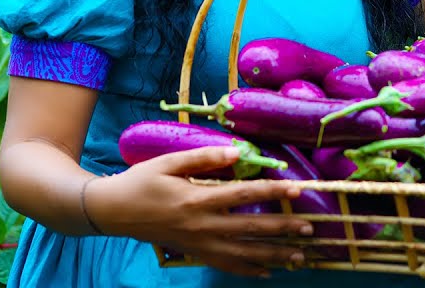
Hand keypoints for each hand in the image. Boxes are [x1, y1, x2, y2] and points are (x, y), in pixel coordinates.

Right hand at [86, 146, 312, 276]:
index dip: (273, 191)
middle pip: (251, 228)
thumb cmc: (141, 181)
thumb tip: (237, 152)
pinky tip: (268, 272)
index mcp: (197, 199)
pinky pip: (226, 265)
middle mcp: (202, 225)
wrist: (114, 211)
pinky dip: (248, 270)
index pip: (244, 194)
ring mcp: (199, 243)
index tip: (298, 189)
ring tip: (299, 256)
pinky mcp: (194, 253)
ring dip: (273, 255)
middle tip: (310, 229)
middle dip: (283, 229)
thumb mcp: (169, 162)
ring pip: (243, 253)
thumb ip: (203, 157)